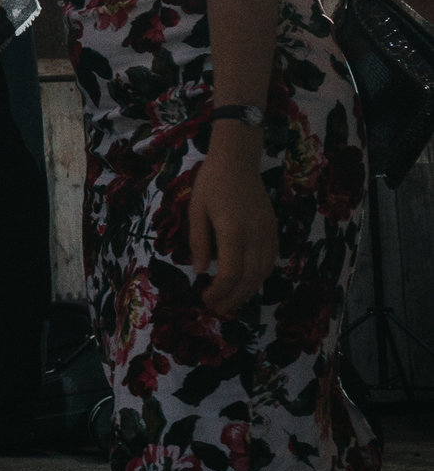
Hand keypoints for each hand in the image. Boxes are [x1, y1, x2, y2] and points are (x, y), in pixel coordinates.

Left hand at [186, 135, 278, 315]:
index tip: (206, 299)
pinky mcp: (274, 230)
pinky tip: (247, 282)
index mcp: (233, 233)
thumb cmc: (212, 184)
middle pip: (249, 278)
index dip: (220, 292)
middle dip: (233, 298)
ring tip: (231, 301)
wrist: (238, 161)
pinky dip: (259, 276)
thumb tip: (200, 271)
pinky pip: (270, 260)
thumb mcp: (196, 211)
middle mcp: (255, 237)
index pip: (230, 274)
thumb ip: (198, 242)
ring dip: (248, 291)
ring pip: (263, 272)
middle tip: (217, 309)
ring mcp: (268, 234)